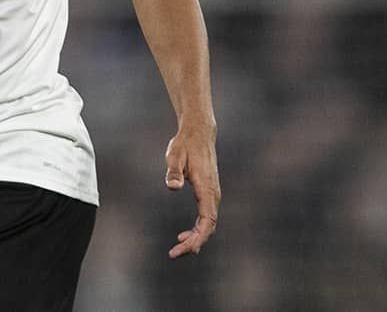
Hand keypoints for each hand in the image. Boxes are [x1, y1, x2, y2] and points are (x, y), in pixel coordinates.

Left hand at [164, 126, 219, 258]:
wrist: (198, 134)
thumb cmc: (185, 144)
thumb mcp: (175, 155)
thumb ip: (173, 171)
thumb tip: (172, 186)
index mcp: (207, 189)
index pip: (207, 221)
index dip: (197, 237)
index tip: (181, 247)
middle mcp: (213, 195)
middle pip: (209, 227)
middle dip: (194, 243)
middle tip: (174, 253)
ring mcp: (212, 195)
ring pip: (208, 224)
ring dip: (195, 238)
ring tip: (178, 248)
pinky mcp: (208, 193)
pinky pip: (206, 217)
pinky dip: (197, 229)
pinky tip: (184, 235)